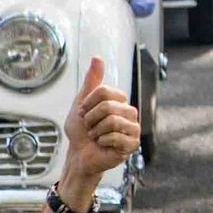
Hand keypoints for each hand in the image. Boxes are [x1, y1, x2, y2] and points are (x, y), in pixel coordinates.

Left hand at [61, 57, 139, 184]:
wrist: (79, 154)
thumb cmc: (82, 131)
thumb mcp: (82, 102)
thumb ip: (92, 81)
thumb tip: (97, 58)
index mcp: (120, 101)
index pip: (104, 92)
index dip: (88, 103)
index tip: (84, 113)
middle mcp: (129, 113)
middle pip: (108, 106)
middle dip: (91, 119)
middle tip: (90, 128)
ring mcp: (133, 129)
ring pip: (112, 121)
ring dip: (96, 131)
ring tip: (96, 136)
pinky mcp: (133, 144)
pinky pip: (116, 137)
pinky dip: (103, 142)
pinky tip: (103, 145)